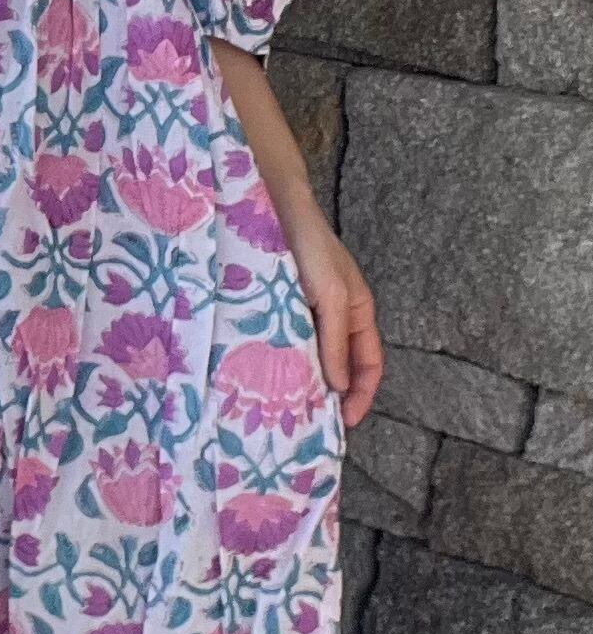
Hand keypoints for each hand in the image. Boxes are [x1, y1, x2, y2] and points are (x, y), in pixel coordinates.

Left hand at [279, 200, 383, 428]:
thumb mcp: (330, 295)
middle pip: (339, 366)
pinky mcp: (279, 307)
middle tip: (311, 425)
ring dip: (303, 382)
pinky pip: (284, 343)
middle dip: (330, 396)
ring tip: (287, 410)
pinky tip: (264, 378)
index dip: (361, 395)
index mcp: (357, 312)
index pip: (369, 365)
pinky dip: (280, 363)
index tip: (343, 424)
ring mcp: (306, 312)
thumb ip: (334, 341)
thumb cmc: (311, 248)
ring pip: (310, 357)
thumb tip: (337, 386)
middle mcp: (333, 317)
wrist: (272, 208)